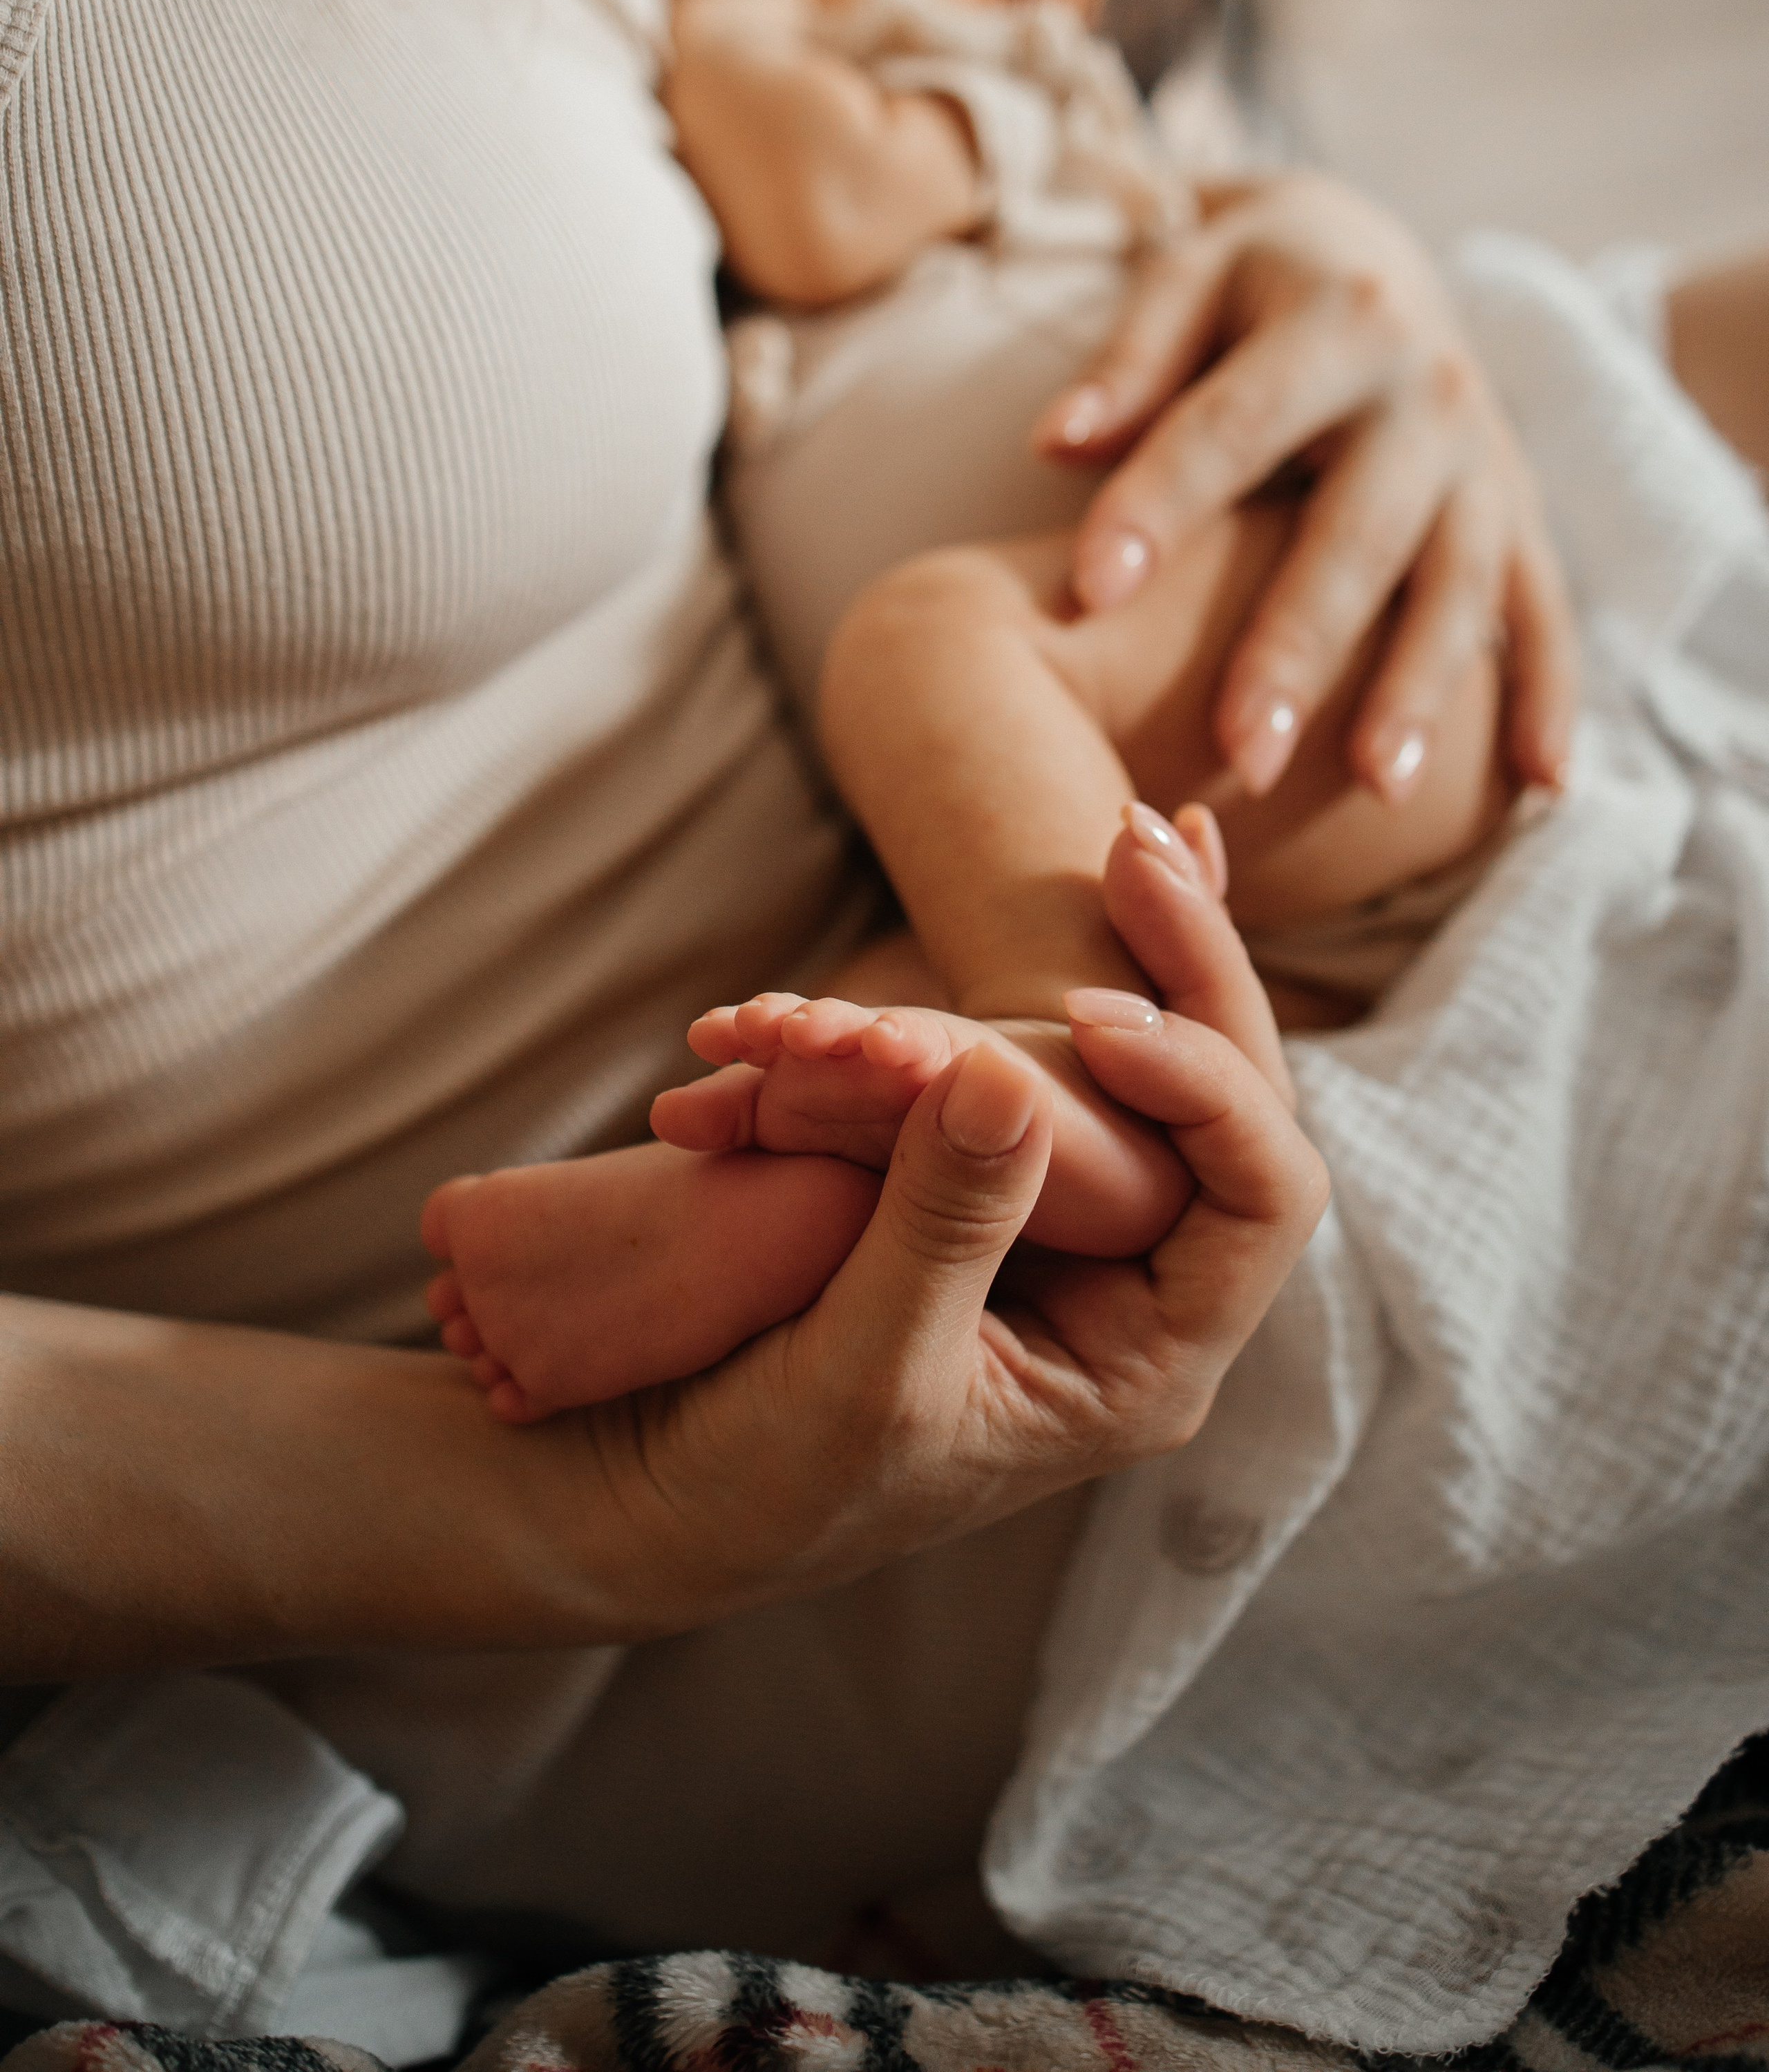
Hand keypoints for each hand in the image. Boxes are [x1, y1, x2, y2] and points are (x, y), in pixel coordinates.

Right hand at [571, 816, 1325, 1628]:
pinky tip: (1107, 864)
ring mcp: (1067, 1223)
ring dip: (1141, 942)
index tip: (1090, 1015)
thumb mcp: (857, 1375)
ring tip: (1129, 830)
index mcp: (1146, 1359)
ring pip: (1155, 1061)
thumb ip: (939, 1229)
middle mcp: (1134, 1283)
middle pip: (1229, 1099)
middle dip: (1192, 964)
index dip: (1205, 1086)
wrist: (651, 1485)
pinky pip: (1059, 1052)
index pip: (1262, 1200)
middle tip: (1136, 836)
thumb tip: (1010, 1067)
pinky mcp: (986, 1175)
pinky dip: (1082, 955)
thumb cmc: (764, 1477)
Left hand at [1032, 170, 1577, 801]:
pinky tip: (1538, 784)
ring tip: (1377, 789)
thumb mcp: (1187, 283)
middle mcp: (1428, 393)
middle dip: (1300, 647)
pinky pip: (1544, 612)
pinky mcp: (1520, 516)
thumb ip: (1128, 364)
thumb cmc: (1245, 292)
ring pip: (1459, 588)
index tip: (1092, 591)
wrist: (1367, 260)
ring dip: (1421, 691)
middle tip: (1241, 755)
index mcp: (1334, 322)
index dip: (1161, 504)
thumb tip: (1055, 440)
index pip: (1232, 426)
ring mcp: (1487, 462)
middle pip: (1357, 533)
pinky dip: (1549, 697)